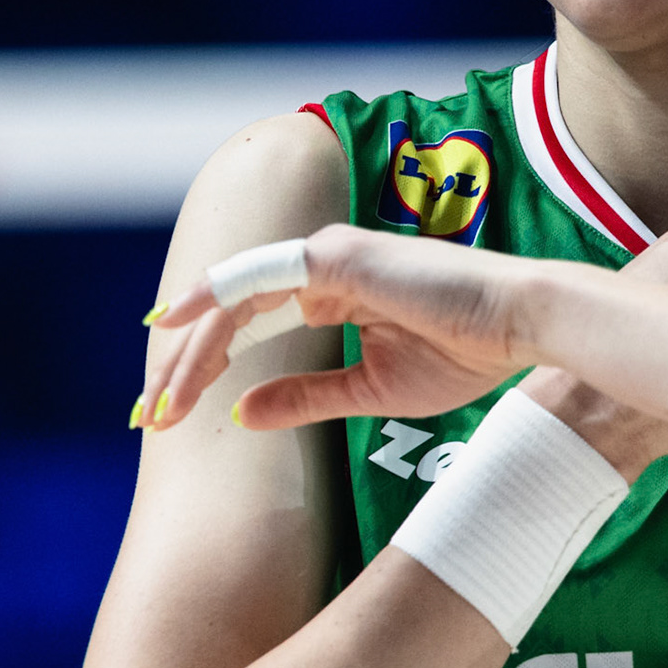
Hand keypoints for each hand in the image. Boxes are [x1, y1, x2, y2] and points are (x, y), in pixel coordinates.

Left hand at [140, 224, 539, 430]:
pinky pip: (255, 279)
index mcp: (331, 290)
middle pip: (228, 308)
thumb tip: (240, 412)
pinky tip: (177, 330)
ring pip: (232, 295)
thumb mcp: (368, 389)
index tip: (170, 409)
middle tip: (149, 414)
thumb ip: (304, 396)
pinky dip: (212, 304)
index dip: (205, 363)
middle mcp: (321, 264)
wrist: (518, 327)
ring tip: (162, 397)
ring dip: (189, 347)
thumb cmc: (464, 351)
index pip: (248, 321)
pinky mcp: (335, 256)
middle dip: (183, 362)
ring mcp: (326, 253)